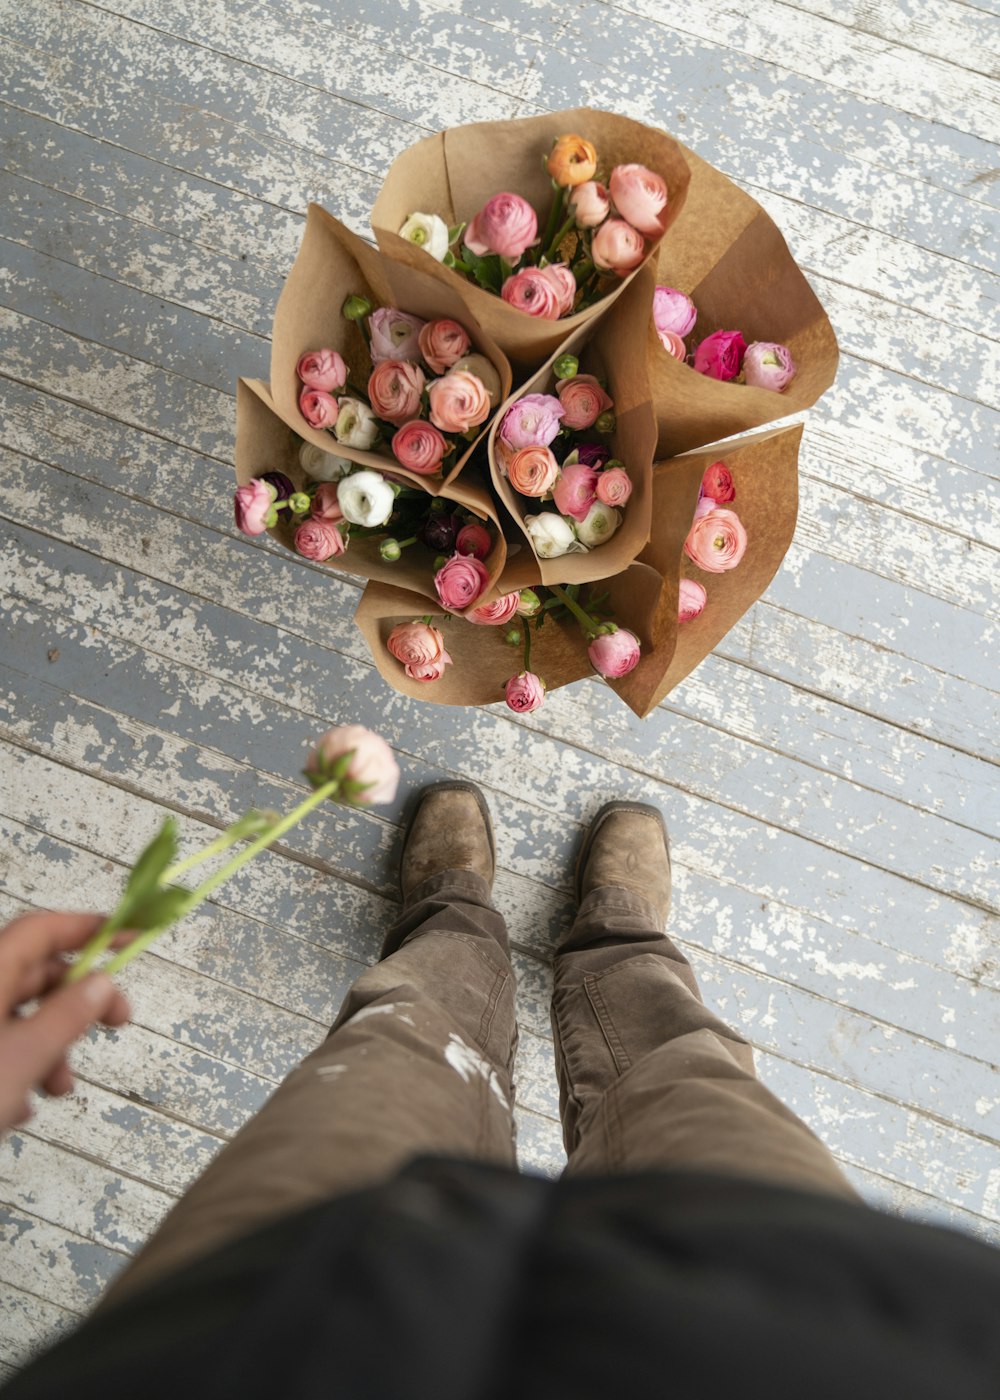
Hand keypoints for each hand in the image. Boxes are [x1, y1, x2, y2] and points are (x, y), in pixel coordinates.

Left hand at [0, 912, 130, 1133]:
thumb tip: (100, 984)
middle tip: (118, 1021)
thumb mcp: (24, 1057)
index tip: (130, 938)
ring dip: (49, 1049)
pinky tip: (17, 1108)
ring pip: (17, 1019)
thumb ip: (68, 1016)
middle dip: (77, 1003)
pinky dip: (18, 1071)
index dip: (88, 929)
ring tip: (58, 1089)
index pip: (42, 930)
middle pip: (35, 975)